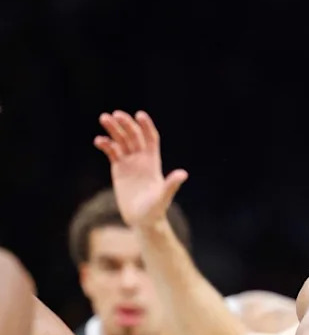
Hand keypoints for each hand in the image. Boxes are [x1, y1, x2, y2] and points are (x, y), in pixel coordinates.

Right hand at [93, 110, 187, 227]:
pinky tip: (99, 141)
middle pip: (134, 136)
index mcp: (153, 162)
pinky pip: (112, 152)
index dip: (146, 126)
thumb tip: (183, 174)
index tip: (139, 115)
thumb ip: (171, 184)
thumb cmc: (155, 210)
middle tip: (115, 114)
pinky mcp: (118, 170)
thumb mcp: (163, 197)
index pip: (151, 139)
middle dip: (125, 124)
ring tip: (103, 118)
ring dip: (113, 129)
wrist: (142, 220)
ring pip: (121, 141)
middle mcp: (141, 160)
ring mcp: (129, 163)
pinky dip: (106, 144)